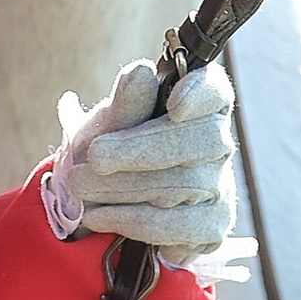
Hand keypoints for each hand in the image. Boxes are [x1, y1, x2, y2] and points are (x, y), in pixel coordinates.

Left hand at [47, 55, 236, 264]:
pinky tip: (100, 215)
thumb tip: (141, 74)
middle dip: (144, 149)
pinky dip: (135, 221)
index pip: (215, 92)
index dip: (202, 95)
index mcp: (195, 105)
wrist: (92, 206)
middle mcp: (216, 143)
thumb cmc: (106, 152)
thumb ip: (125, 105)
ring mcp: (219, 186)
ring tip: (81, 185)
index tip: (175, 105)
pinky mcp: (211, 226)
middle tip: (96, 157)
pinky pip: (182, 226)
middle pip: (204, 139)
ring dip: (126, 187)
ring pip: (188, 183)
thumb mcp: (104, 126)